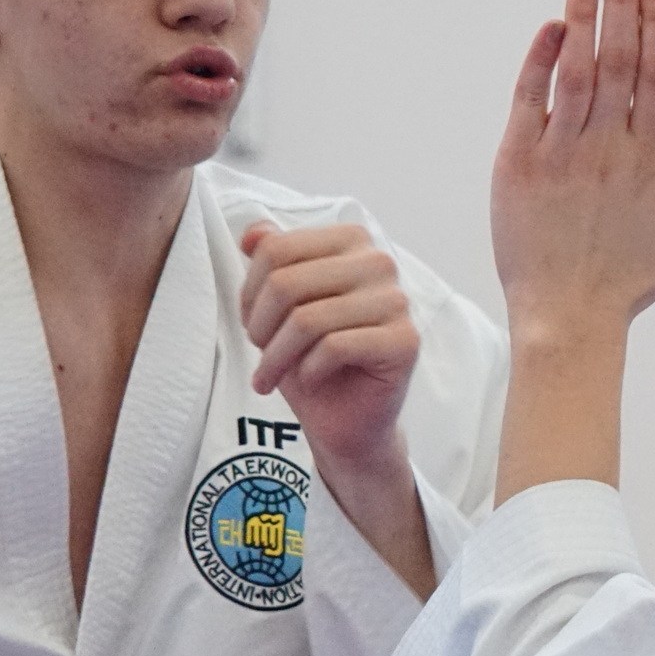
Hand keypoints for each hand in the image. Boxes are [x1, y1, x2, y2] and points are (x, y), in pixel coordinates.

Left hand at [240, 220, 421, 481]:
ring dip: (276, 357)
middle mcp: (379, 262)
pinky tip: (311, 380)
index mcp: (351, 241)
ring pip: (308, 319)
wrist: (346, 419)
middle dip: (260, 326)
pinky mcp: (405, 341)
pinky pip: (334, 347)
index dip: (249, 291)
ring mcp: (397, 301)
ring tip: (270, 376)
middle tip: (260, 354)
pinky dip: (308, 370)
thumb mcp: (279, 307)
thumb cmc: (310, 359)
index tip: (251, 324)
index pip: (277, 248)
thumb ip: (271, 262)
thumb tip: (252, 235)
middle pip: (287, 282)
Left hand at [492, 0, 654, 348]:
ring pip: (576, 70)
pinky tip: (550, 24)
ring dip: (582, 15)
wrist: (565, 319)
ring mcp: (561, 152)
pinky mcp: (517, 163)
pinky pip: (529, 100)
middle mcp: (608, 147)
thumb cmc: (631, 280)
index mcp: (651, 157)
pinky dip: (539, 61)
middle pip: (621, 57)